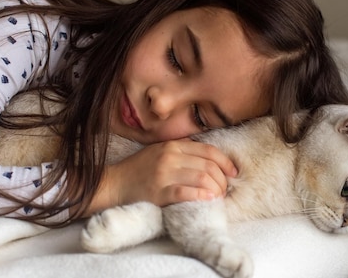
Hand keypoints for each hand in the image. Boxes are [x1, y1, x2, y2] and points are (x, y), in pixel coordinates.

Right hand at [82, 139, 236, 215]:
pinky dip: (201, 196)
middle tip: (226, 190)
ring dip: (216, 189)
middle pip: (208, 165)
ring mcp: (164, 174)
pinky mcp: (158, 192)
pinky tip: (208, 200)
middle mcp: (170, 156)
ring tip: (218, 197)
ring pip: (202, 177)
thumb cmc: (139, 169)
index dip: (226, 162)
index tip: (234, 173)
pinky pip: (186, 192)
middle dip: (223, 179)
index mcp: (173, 145)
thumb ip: (183, 151)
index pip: (209, 150)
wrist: (113, 184)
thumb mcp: (161, 151)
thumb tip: (211, 158)